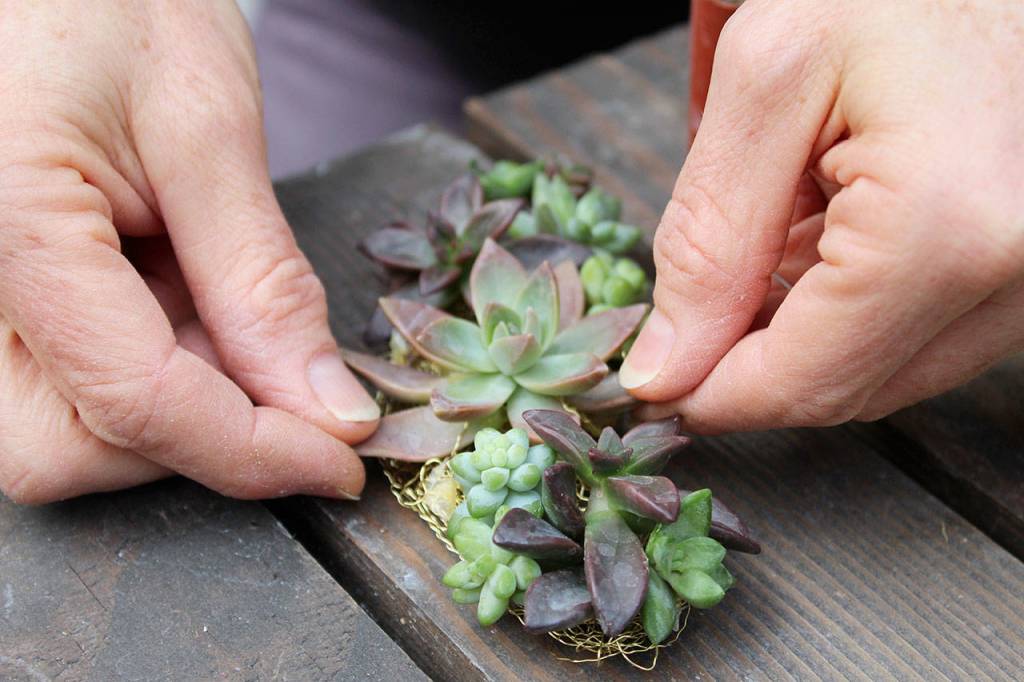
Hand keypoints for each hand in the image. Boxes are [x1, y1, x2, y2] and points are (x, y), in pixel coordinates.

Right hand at [0, 2, 377, 502]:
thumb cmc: (108, 2)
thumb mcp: (207, 130)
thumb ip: (262, 283)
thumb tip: (325, 410)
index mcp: (5, 224)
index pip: (136, 400)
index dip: (255, 450)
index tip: (342, 459)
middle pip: (73, 448)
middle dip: (199, 431)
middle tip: (274, 353)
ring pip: (67, 433)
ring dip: (177, 401)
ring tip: (211, 289)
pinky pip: (68, 386)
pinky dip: (151, 370)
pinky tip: (178, 294)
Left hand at [621, 0, 1023, 431]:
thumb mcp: (768, 81)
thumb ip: (710, 238)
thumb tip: (668, 366)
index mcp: (947, 228)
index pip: (804, 382)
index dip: (712, 395)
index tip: (652, 381)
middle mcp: (1020, 272)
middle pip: (848, 390)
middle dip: (752, 367)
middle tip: (690, 312)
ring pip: (889, 369)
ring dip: (804, 334)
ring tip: (769, 241)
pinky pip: (928, 330)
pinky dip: (855, 306)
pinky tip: (824, 237)